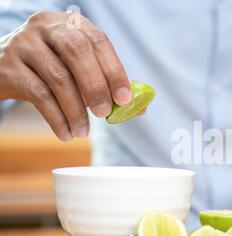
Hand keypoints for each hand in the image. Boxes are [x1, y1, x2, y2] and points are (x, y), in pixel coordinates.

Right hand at [0, 11, 131, 140]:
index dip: (114, 70)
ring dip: (75, 110)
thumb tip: (137, 108)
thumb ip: (107, 84)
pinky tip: (66, 133)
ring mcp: (24, 43)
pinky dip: (56, 118)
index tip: (124, 98)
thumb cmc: (50, 68)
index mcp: (71, 24)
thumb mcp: (77, 69)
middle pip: (77, 52)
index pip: (98, 41)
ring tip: (83, 132)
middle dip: (95, 86)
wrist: (2, 67)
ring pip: (58, 77)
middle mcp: (47, 27)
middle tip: (104, 114)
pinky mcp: (8, 66)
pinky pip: (38, 94)